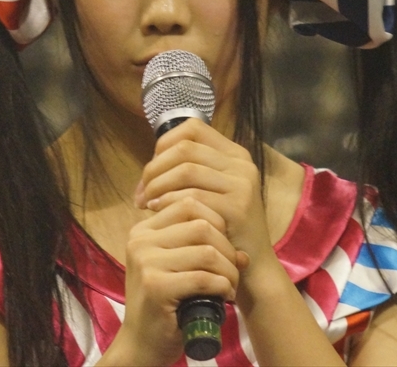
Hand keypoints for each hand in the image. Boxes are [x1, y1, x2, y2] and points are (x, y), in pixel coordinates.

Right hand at [108, 197, 240, 365]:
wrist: (142, 343)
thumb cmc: (165, 303)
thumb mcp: (179, 268)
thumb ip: (201, 249)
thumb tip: (244, 251)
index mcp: (143, 230)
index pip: (189, 204)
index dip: (216, 223)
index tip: (223, 248)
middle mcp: (140, 241)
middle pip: (202, 225)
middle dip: (227, 248)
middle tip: (232, 270)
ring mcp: (146, 263)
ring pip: (207, 251)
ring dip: (228, 270)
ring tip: (229, 285)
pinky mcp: (156, 287)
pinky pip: (204, 278)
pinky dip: (223, 287)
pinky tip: (224, 296)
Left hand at [135, 118, 272, 269]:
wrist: (253, 267)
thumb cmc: (223, 230)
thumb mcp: (209, 193)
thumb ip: (186, 174)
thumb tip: (148, 169)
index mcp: (234, 154)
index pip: (191, 129)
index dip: (164, 144)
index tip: (152, 170)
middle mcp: (241, 164)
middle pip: (185, 148)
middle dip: (155, 168)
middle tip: (142, 191)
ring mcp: (241, 184)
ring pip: (186, 169)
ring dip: (158, 184)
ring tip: (147, 203)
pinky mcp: (237, 206)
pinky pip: (193, 195)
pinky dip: (168, 201)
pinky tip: (157, 211)